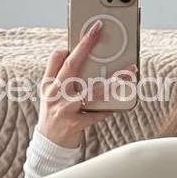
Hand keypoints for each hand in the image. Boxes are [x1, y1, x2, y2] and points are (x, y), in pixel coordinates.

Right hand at [37, 19, 138, 148]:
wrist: (48, 146)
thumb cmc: (54, 117)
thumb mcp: (51, 96)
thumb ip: (61, 80)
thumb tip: (79, 60)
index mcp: (49, 85)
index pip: (56, 58)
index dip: (71, 44)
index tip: (88, 33)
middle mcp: (55, 94)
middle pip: (71, 64)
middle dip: (85, 45)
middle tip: (98, 31)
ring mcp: (64, 109)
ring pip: (91, 90)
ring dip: (111, 81)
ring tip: (128, 73)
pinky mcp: (74, 123)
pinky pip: (96, 114)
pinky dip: (106, 111)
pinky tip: (114, 108)